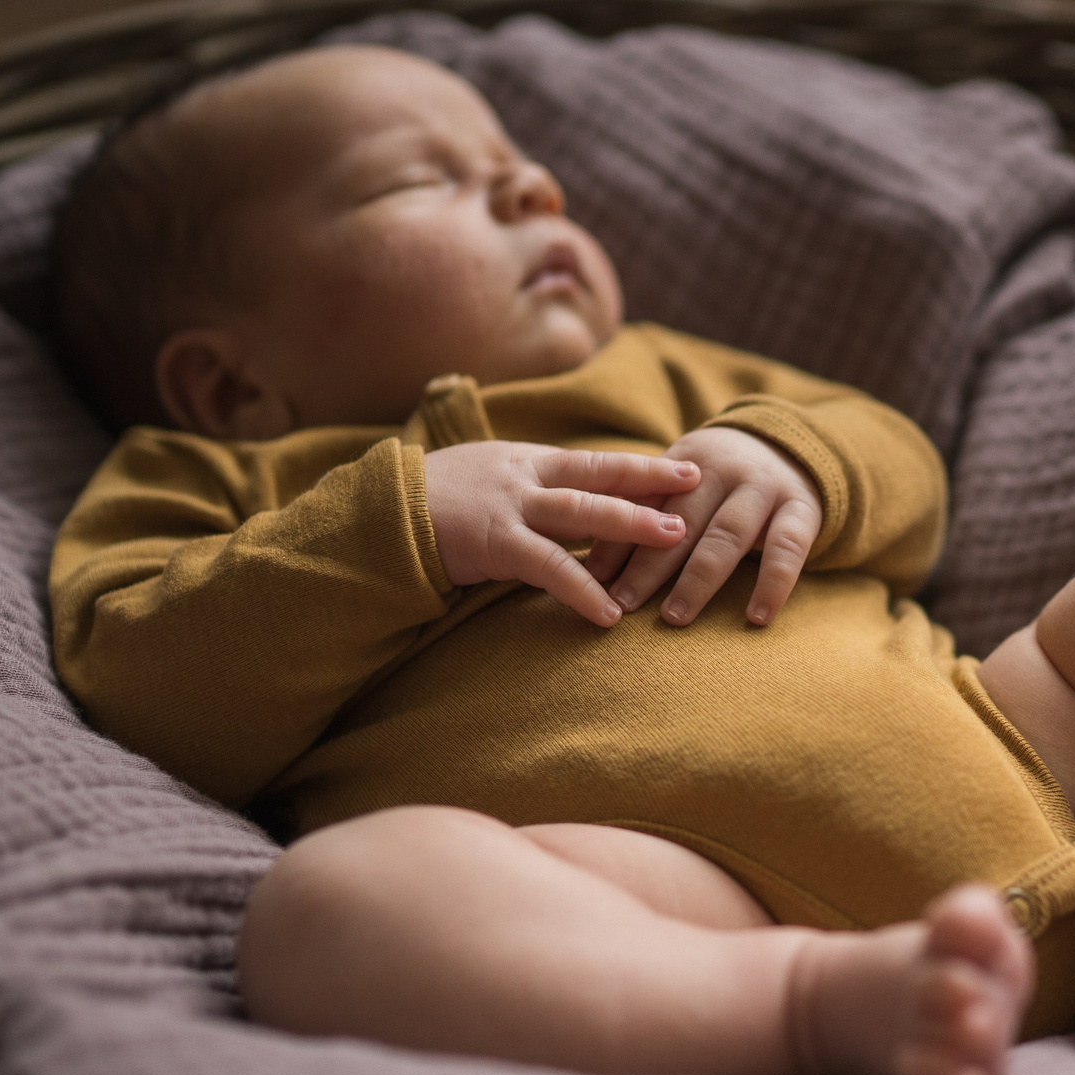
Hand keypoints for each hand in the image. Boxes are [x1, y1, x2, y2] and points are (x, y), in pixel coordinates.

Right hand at [422, 440, 702, 627]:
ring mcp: (510, 507)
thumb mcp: (484, 482)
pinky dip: (582, 590)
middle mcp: (523, 476)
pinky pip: (549, 567)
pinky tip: (609, 613)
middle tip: (697, 486)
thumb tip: (567, 507)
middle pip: (598, 475)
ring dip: (632, 525)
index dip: (640, 465)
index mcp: (525, 461)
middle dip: (650, 481)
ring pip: (583, 512)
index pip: (594, 462)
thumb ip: (526, 492)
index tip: (684, 468)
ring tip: (675, 540)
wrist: (378, 514)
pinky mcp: (495, 543)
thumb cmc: (431, 503)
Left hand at [586, 426, 821, 625]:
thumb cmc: (719, 480)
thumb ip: (644, 515)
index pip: (646, 503)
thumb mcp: (682, 484)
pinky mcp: (803, 509)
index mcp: (685, 463)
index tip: (593, 578)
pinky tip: (756, 618)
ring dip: (698, 579)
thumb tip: (591, 569)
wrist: (791, 448)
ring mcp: (765, 488)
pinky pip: (788, 549)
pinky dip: (773, 584)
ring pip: (727, 536)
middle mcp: (724, 470)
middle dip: (649, 564)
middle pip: (681, 520)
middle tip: (623, 603)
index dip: (618, 539)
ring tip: (674, 617)